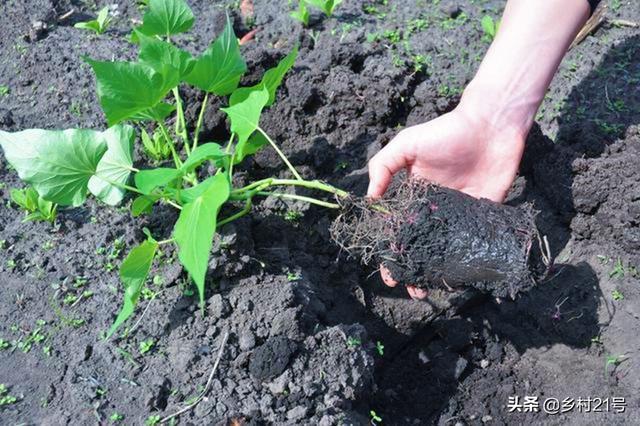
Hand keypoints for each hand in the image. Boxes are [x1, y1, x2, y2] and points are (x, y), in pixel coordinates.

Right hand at [367, 99, 527, 298]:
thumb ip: (383, 168)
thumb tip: (370, 202)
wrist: (490, 126)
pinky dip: (464, 261)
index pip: (397, 228)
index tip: (386, 270)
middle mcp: (434, 209)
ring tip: (426, 289)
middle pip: (419, 245)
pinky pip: (473, 243)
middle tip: (405, 286)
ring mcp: (459, 215)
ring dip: (434, 271)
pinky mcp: (484, 215)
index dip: (389, 249)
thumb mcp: (406, 146)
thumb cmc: (445, 133)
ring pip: (444, 250)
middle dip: (410, 267)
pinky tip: (455, 277)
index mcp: (414, 196)